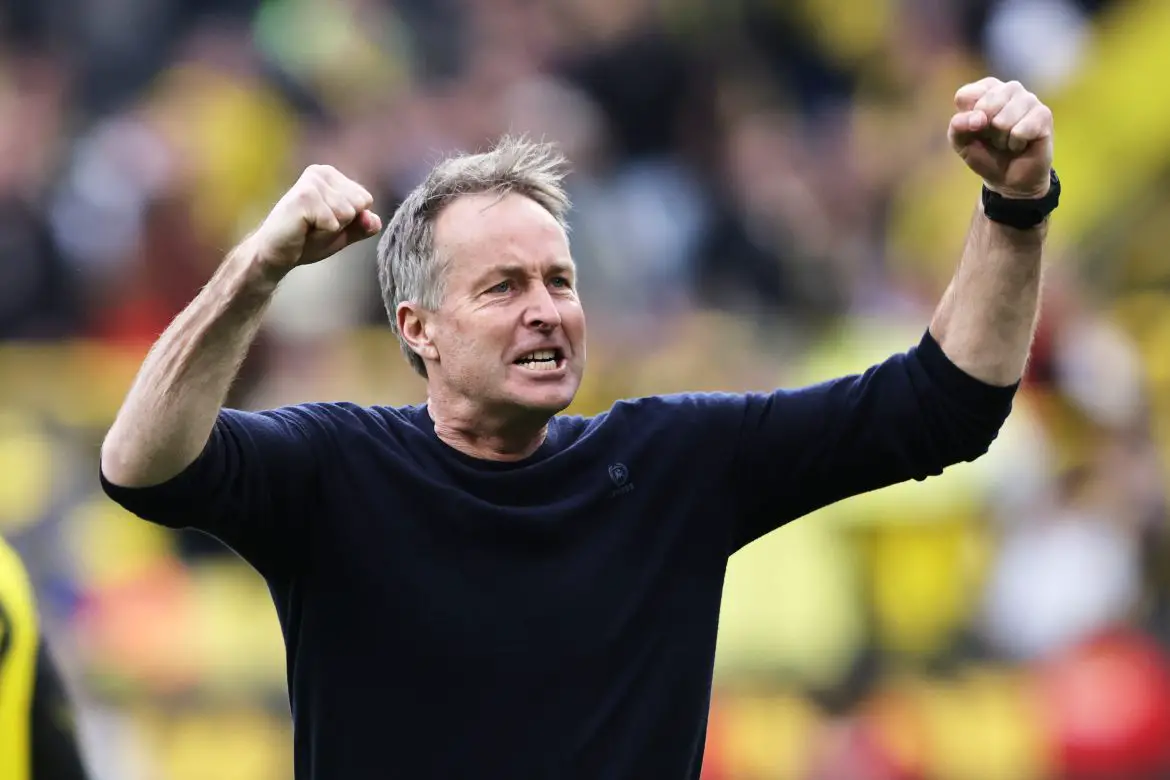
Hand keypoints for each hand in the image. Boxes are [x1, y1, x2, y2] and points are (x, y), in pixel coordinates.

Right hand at [248, 164, 382, 276]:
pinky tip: (303, 230)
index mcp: (331, 175)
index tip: (326, 223)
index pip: (366, 200)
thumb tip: (375, 219)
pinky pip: (334, 223)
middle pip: (359, 205)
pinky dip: (322, 235)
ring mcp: (312, 183)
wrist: (275, 255)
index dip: (350, 221)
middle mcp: (321, 173)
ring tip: (309, 229)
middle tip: (315, 227)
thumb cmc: (307, 241)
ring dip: (330, 231)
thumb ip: (363, 225)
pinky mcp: (305, 197)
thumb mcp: (343, 233)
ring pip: (348, 214)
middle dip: (342, 225)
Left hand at [949, 78, 1053, 199]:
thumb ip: (958, 126)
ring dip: (1002, 139)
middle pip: (985, 106)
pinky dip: (1016, 144)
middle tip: (994, 138)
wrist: (1008, 179)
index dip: (965, 119)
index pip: (965, 96)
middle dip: (985, 131)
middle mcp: (1009, 89)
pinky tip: (1021, 144)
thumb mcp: (961, 142)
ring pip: (1003, 120)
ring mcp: (1029, 99)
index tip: (975, 129)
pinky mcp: (1043, 114)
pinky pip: (1020, 131)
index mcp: (986, 89)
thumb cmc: (984, 154)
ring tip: (1008, 141)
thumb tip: (977, 118)